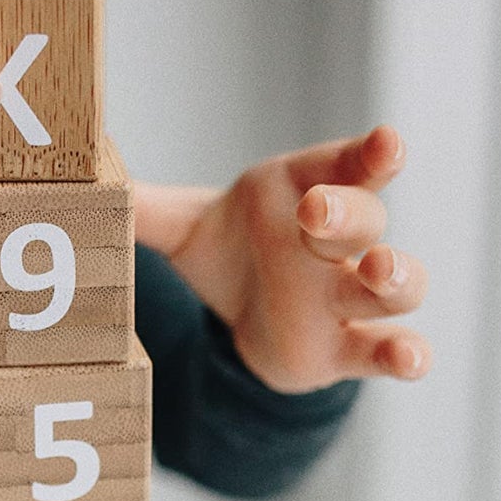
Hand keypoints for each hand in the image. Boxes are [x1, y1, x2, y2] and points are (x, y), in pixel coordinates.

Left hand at [132, 125, 429, 392]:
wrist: (244, 318)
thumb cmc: (232, 251)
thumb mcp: (185, 229)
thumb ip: (144, 207)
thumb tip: (90, 179)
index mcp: (304, 192)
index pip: (343, 164)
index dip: (369, 154)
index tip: (386, 144)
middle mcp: (336, 242)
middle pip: (363, 218)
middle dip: (345, 214)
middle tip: (314, 212)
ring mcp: (347, 296)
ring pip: (396, 282)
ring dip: (395, 276)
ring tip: (379, 273)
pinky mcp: (348, 349)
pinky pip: (386, 349)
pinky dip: (405, 354)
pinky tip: (410, 356)